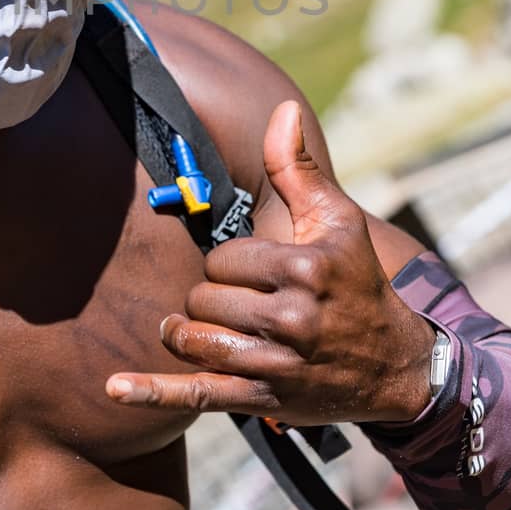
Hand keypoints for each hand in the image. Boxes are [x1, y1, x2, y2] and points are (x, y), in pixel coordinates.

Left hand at [106, 101, 433, 424]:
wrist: (396, 366)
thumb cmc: (359, 283)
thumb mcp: (338, 221)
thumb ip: (297, 168)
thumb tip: (282, 109)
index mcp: (303, 268)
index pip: (222, 259)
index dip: (230, 264)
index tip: (256, 274)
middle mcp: (290, 318)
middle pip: (203, 298)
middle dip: (212, 298)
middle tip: (243, 304)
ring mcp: (276, 364)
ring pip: (194, 339)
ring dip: (189, 333)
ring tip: (202, 328)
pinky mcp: (263, 400)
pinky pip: (197, 394)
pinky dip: (152, 392)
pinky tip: (114, 389)